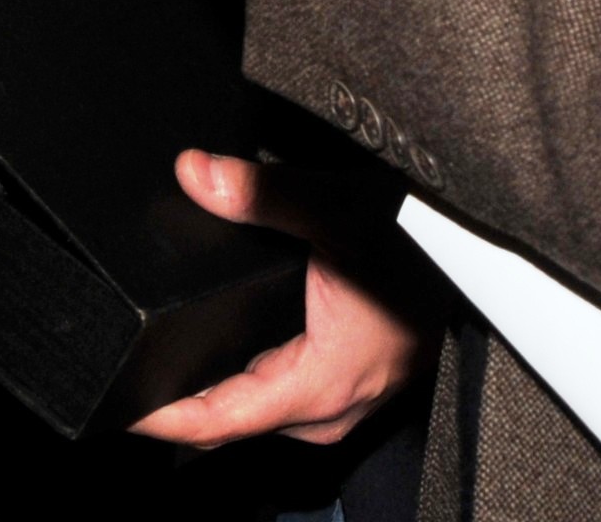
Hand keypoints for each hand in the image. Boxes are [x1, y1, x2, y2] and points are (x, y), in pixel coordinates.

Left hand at [129, 148, 425, 445]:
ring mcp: (345, 403)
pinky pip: (284, 398)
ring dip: (215, 395)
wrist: (485, 251)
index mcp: (321, 385)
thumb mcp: (339, 212)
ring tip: (158, 367)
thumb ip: (263, 195)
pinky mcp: (351, 386)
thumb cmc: (427, 244)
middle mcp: (331, 408)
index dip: (161, 418)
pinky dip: (247, 382)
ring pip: (260, 414)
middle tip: (121, 379)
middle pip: (234, 425)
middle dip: (178, 408)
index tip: (115, 409)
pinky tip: (224, 352)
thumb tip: (197, 176)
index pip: (220, 422)